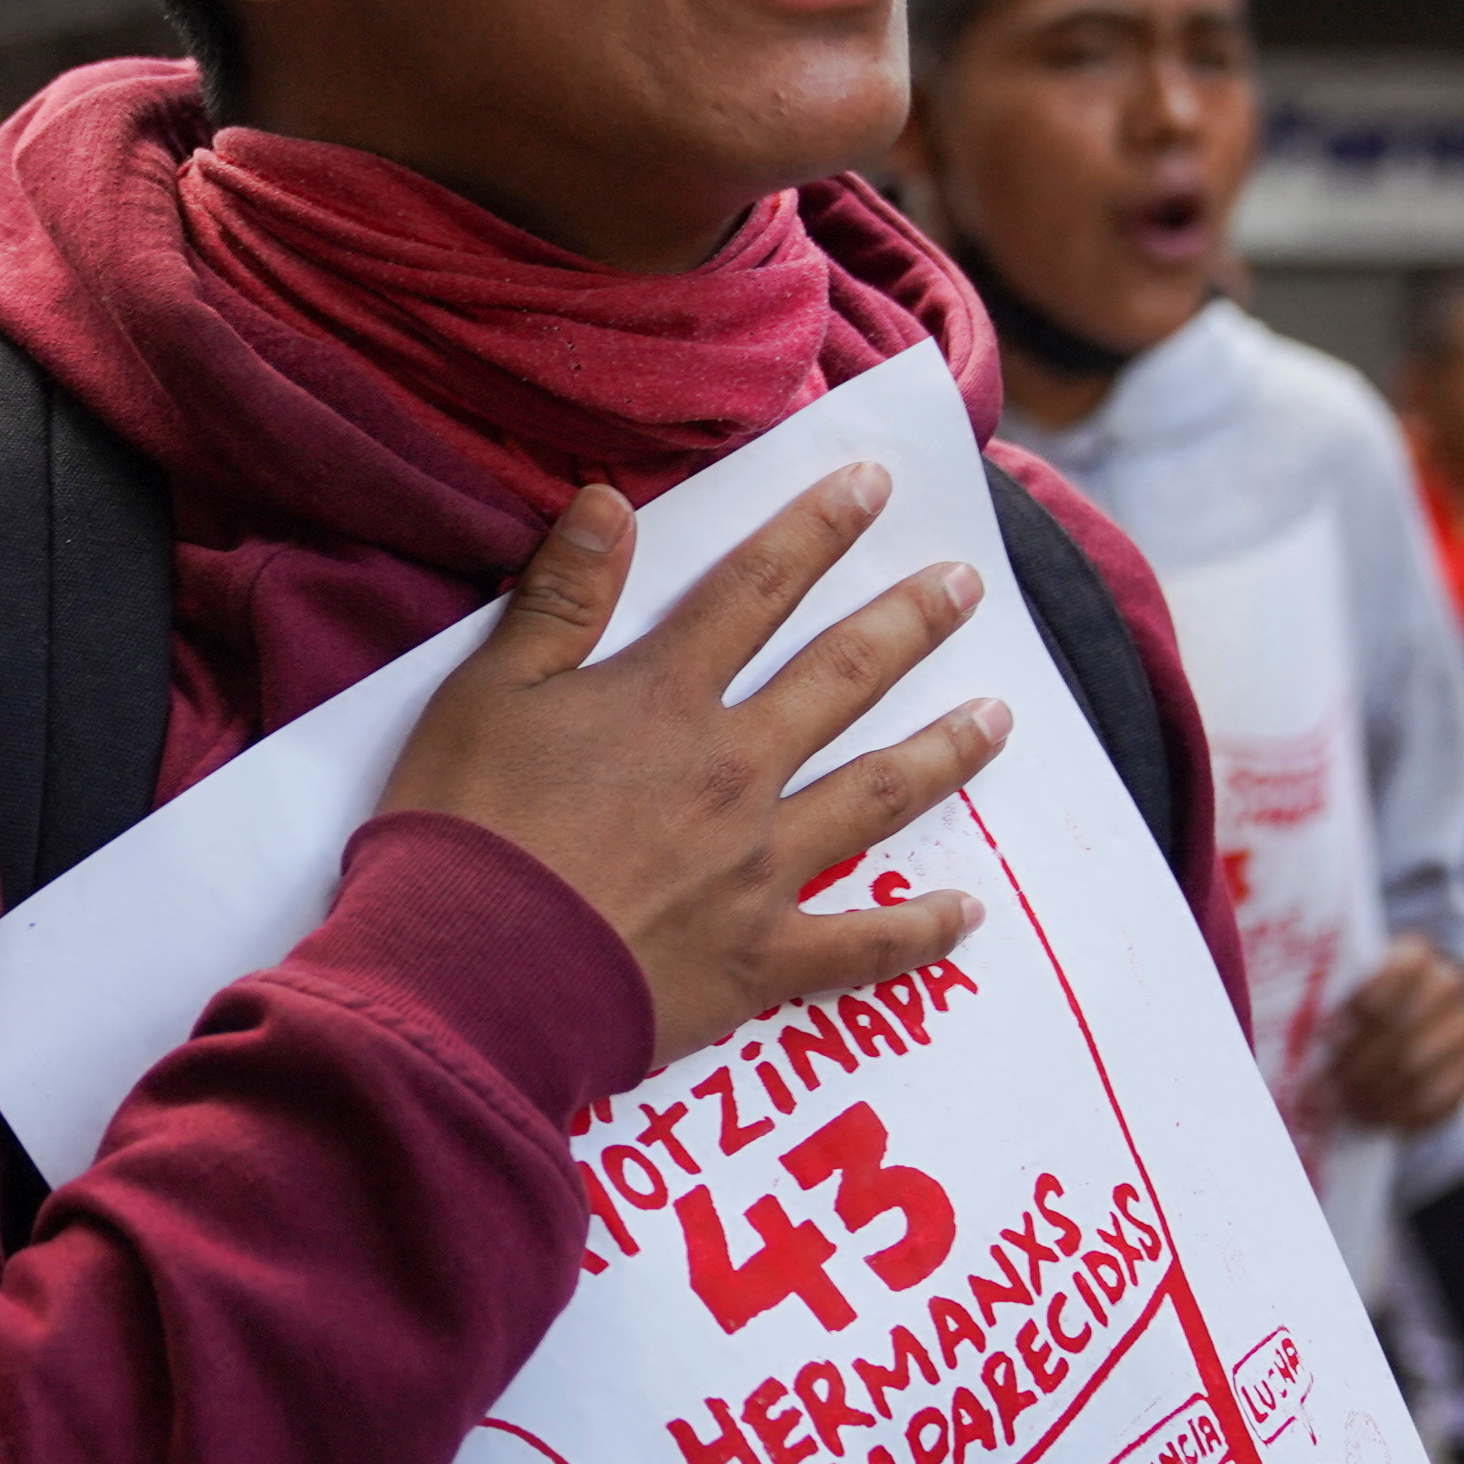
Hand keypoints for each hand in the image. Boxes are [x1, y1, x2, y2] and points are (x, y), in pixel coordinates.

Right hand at [379, 465, 1005, 1076]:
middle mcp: (733, 770)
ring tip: (999, 716)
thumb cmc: (464, 832)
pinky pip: (863, 946)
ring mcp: (759, 867)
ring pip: (876, 794)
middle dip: (909, 623)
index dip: (816, 529)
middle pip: (843, 678)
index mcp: (664, 699)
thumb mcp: (484, 692)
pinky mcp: (762, 959)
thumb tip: (612, 501)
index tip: (873, 484)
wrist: (472, 978)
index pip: (755, 590)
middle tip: (966, 585)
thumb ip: (559, 597)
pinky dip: (920, 932)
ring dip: (943, 750)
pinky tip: (969, 914)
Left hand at [1311, 937, 1463, 1138]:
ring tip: (1344, 1104)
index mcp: (1416, 956)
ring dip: (1375, 1089)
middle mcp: (1448, 984)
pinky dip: (1404, 1112)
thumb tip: (1298, 1033)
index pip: (1399, 970)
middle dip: (1358, 1059)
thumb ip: (1329, 1003)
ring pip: (1419, 1064)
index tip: (1326, 1034)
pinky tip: (1375, 1119)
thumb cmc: (1360, 1006)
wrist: (1409, 1023)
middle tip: (1327, 1083)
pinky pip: (1442, 1096)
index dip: (1361, 1002)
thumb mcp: (1343, 993)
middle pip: (1402, 1025)